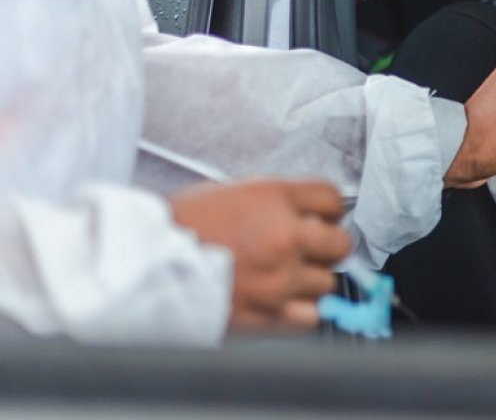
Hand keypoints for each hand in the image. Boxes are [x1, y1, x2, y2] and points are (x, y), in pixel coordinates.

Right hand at [169, 180, 351, 332]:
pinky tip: (281, 303)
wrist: (142, 264)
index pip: (332, 197)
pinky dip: (301, 312)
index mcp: (273, 198)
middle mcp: (284, 236)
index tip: (321, 217)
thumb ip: (275, 201)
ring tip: (284, 279)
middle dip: (326, 246)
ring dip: (310, 281)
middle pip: (340, 242)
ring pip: (327, 281)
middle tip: (308, 250)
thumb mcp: (231, 192)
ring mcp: (279, 277)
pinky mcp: (269, 314)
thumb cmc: (179, 227)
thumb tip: (309, 213)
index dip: (328, 209)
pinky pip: (311, 316)